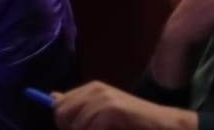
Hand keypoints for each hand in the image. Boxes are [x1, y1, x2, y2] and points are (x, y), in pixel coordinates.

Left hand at [53, 81, 194, 128]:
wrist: (161, 126)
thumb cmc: (131, 123)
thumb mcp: (101, 113)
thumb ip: (78, 106)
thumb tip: (52, 97)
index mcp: (91, 88)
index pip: (58, 107)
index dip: (67, 124)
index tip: (83, 127)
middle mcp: (95, 89)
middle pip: (61, 115)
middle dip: (73, 129)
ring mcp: (104, 98)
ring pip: (75, 127)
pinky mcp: (111, 110)